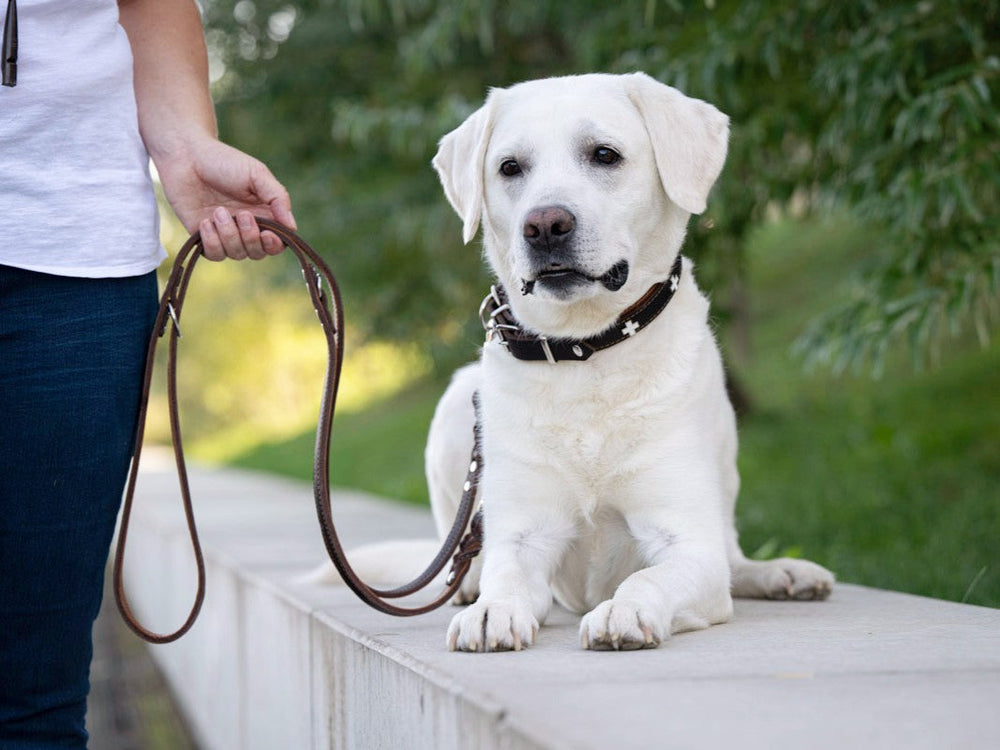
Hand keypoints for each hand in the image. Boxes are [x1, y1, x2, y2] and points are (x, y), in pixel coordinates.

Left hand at [155, 136, 295, 260]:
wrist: (186, 156)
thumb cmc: (224, 161)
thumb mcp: (258, 174)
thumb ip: (278, 198)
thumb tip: (292, 227)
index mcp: (264, 214)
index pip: (277, 242)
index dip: (274, 244)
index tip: (267, 234)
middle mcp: (246, 228)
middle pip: (258, 252)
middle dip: (250, 238)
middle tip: (242, 214)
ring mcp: (224, 233)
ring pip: (236, 254)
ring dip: (229, 235)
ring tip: (218, 211)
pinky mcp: (203, 236)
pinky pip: (214, 254)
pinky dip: (212, 241)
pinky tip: (205, 221)